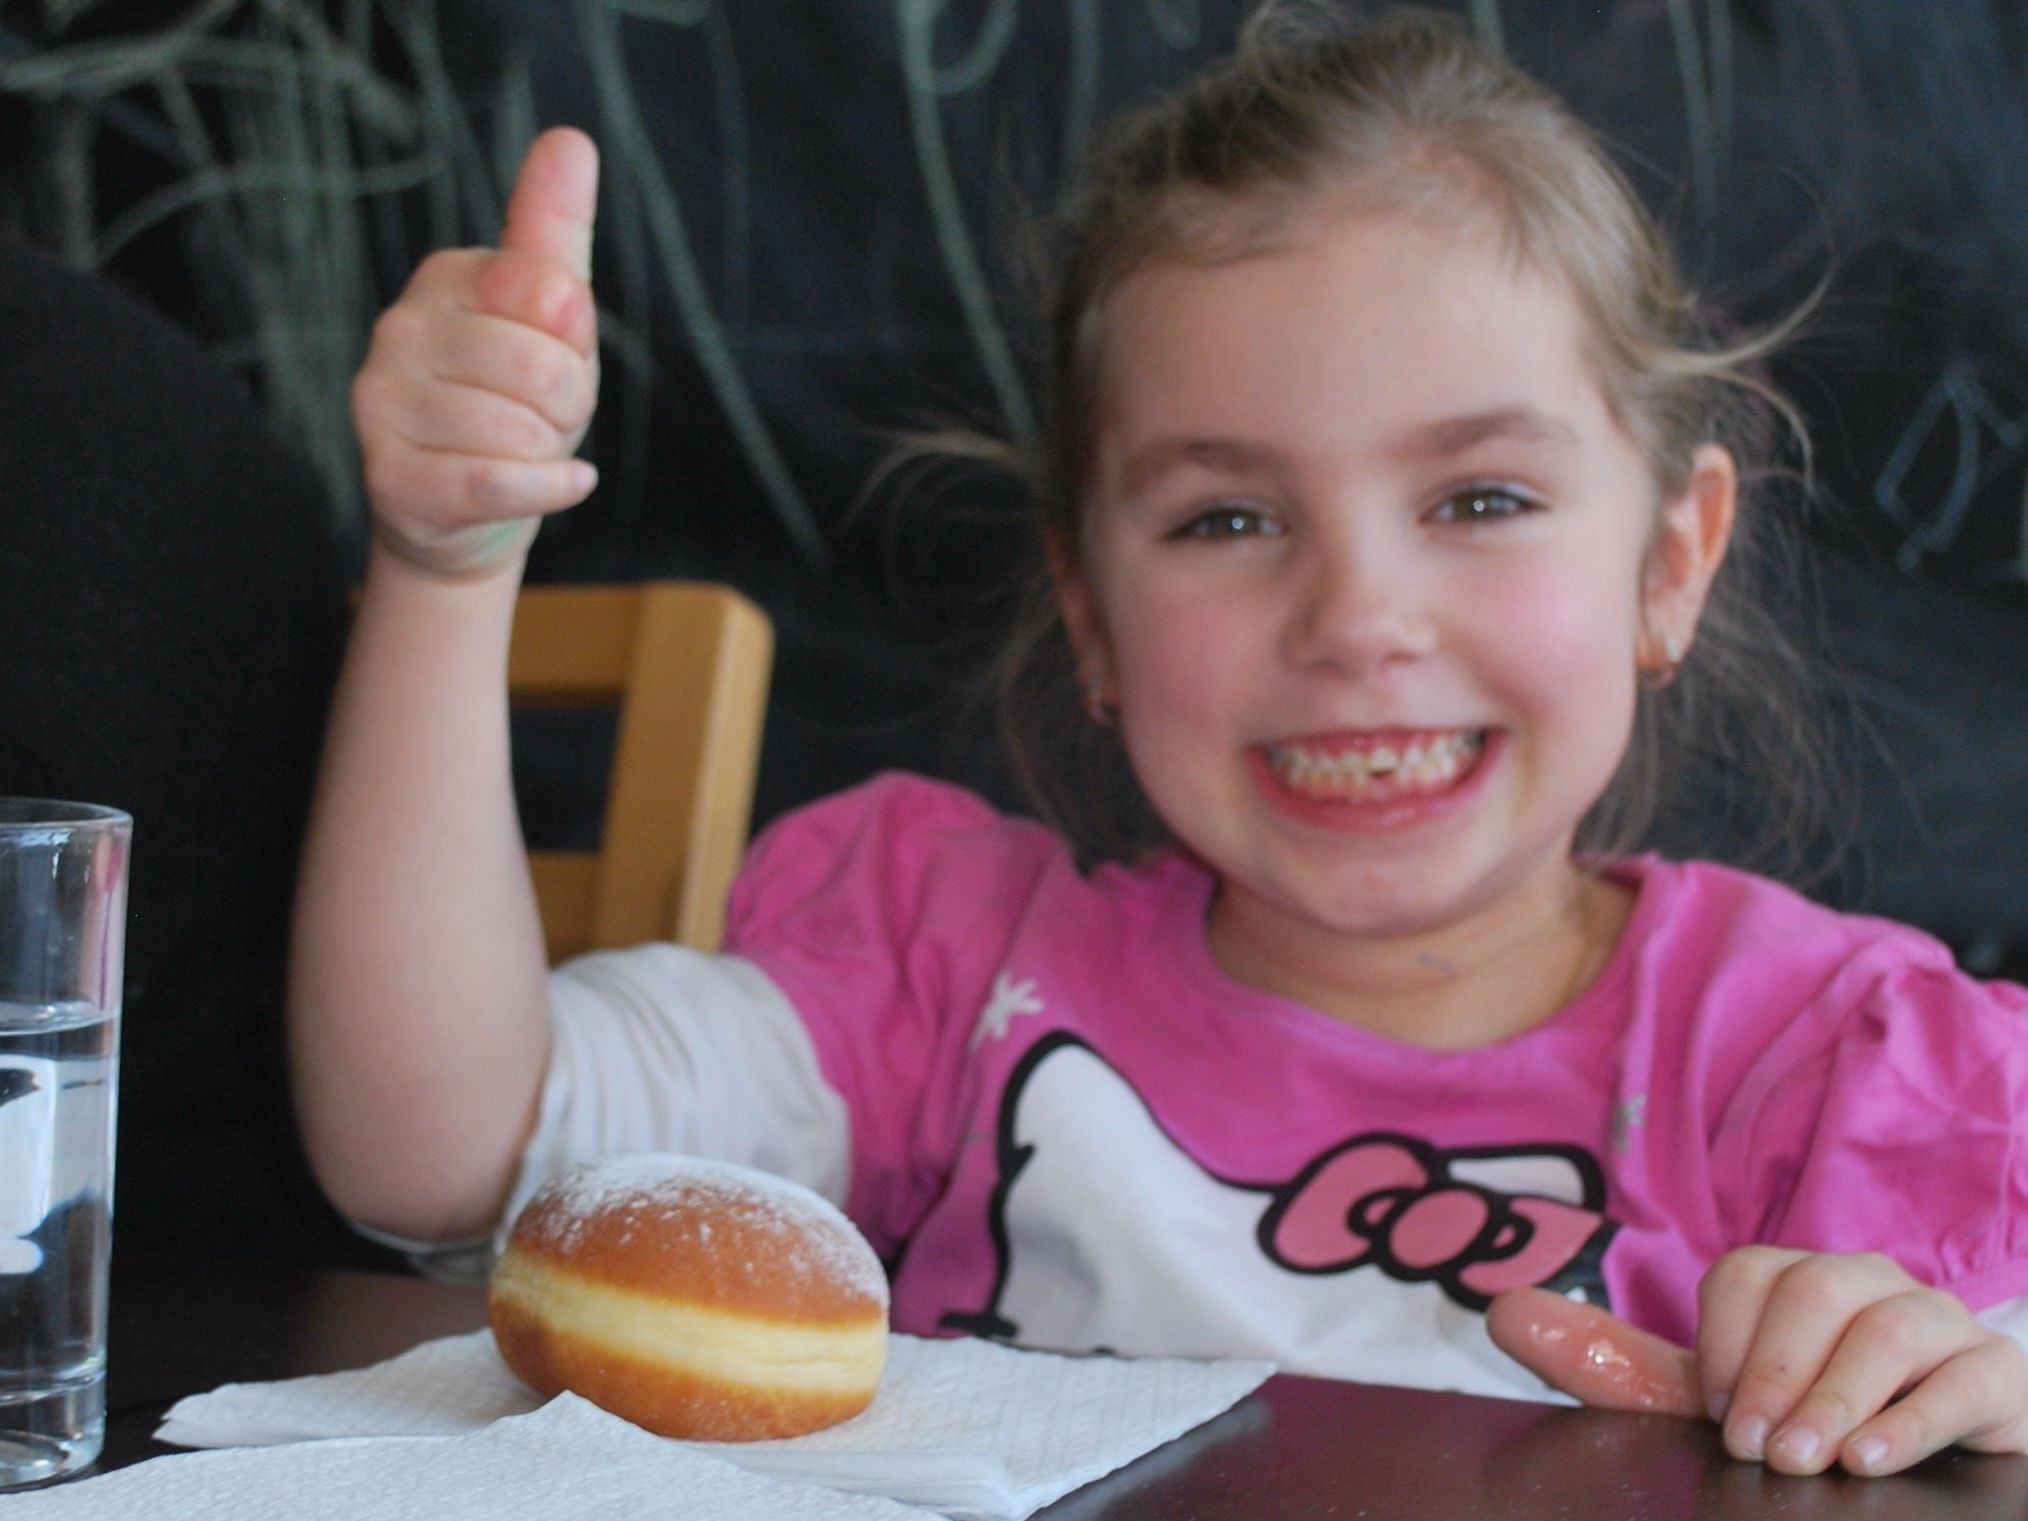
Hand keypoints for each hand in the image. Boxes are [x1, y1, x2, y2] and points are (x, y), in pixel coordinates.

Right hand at [350, 126, 601, 579]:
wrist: (466, 515)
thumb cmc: (515, 406)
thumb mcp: (549, 320)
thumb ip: (554, 235)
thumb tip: (569, 140)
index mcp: (444, 278)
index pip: (554, 297)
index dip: (575, 347)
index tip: (554, 360)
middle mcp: (397, 330)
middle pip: (543, 370)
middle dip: (566, 410)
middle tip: (539, 422)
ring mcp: (381, 404)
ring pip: (520, 431)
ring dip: (547, 455)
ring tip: (520, 455)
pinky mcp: (389, 478)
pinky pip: (497, 481)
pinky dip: (548, 489)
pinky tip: (563, 485)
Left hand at [1488, 1248, 2027, 1476]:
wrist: (1936, 1476)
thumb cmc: (1809, 1426)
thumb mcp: (1713, 1403)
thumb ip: (1615, 1365)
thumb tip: (1499, 1312)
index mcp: (1797, 1282)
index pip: (1751, 1274)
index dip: (1724, 1342)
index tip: (1715, 1413)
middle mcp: (1867, 1284)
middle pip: (1815, 1289)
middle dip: (1777, 1372)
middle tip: (1757, 1449)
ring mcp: (1938, 1323)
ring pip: (1889, 1326)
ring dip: (1840, 1396)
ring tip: (1811, 1460)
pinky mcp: (1997, 1375)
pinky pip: (1964, 1376)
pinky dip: (1916, 1418)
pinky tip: (1874, 1458)